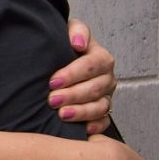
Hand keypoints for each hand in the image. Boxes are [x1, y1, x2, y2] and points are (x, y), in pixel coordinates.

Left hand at [49, 19, 116, 133]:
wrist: (62, 59)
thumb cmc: (65, 45)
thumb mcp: (69, 30)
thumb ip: (77, 31)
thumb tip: (78, 43)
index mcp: (101, 58)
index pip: (93, 65)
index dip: (73, 74)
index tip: (53, 81)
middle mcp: (107, 78)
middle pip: (95, 88)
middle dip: (73, 95)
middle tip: (52, 100)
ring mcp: (106, 96)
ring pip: (100, 106)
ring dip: (82, 112)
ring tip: (62, 114)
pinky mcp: (102, 111)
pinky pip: (104, 121)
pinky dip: (95, 126)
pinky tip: (83, 129)